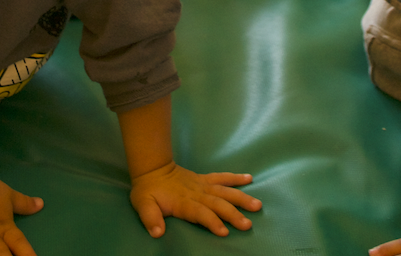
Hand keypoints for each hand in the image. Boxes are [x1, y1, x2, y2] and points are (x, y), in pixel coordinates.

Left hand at [129, 161, 259, 238]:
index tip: (224, 231)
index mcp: (183, 202)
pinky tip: (249, 179)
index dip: (212, 221)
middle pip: (217, 204)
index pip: (200, 213)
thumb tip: (157, 232)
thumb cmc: (148, 191)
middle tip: (247, 224)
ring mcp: (203, 185)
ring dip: (241, 198)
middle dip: (233, 214)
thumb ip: (150, 218)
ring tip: (257, 205)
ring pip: (224, 191)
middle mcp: (197, 193)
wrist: (152, 168)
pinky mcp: (205, 179)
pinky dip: (235, 178)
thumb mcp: (143, 205)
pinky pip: (222, 178)